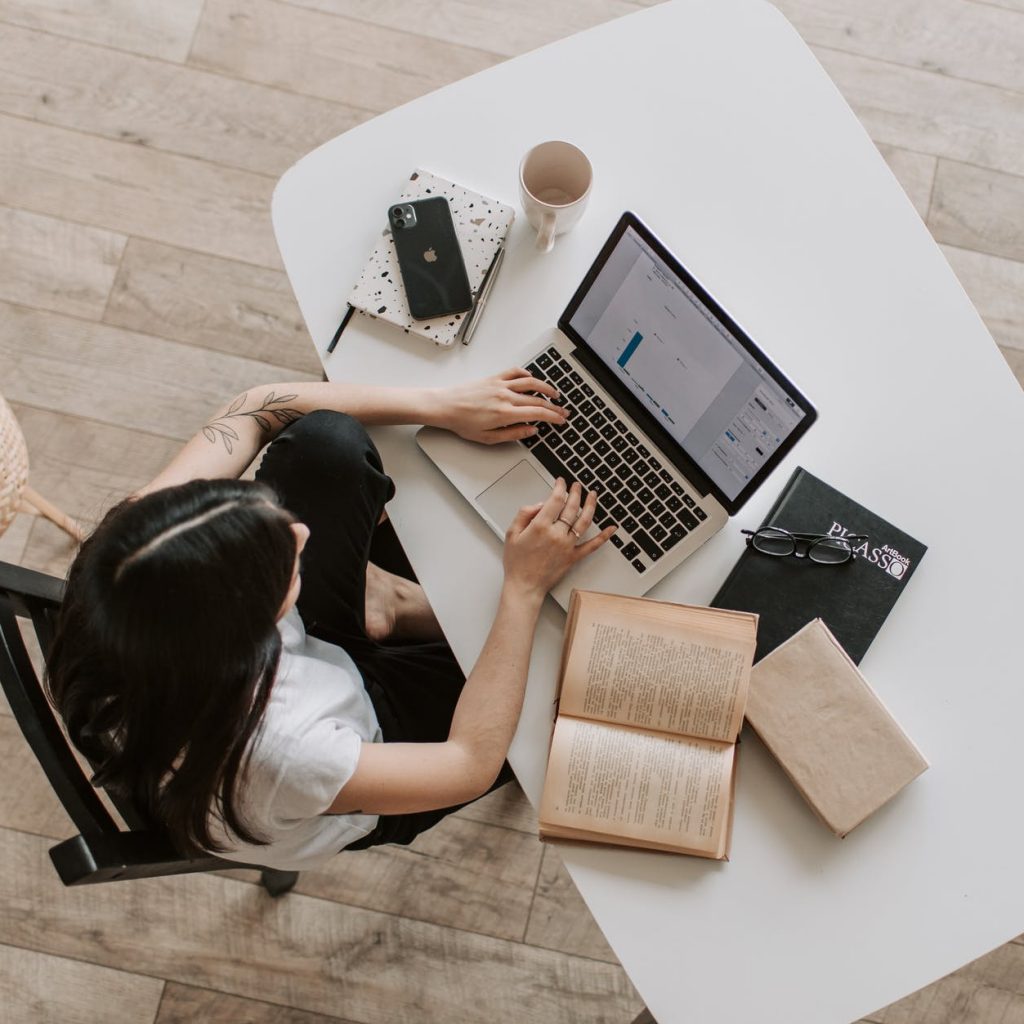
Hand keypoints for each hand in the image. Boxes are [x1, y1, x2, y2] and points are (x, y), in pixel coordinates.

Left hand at [432, 367, 567, 444]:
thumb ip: (513, 434)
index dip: (553, 417)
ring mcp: (500, 385)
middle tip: (562, 411)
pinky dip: (526, 374)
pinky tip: (531, 378)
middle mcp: (505, 396)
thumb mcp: (488, 437)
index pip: (538, 413)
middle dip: (554, 406)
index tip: (561, 420)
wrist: (445, 406)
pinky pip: (515, 372)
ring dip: (546, 388)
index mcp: (505, 413)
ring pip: (530, 382)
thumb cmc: (462, 422)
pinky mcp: (493, 378)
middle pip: (537, 399)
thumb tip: (531, 430)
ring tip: (554, 394)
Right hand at [502, 479, 614, 598]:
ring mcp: (567, 546)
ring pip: (584, 521)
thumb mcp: (511, 533)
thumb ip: (525, 514)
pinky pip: (592, 545)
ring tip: (592, 495)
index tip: (561, 482)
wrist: (524, 586)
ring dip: (590, 505)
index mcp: (540, 526)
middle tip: (577, 485)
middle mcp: (556, 534)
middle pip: (571, 507)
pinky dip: (604, 536)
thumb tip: (540, 504)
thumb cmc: (516, 562)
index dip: (560, 487)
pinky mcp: (573, 557)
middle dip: (575, 492)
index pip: (556, 499)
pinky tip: (611, 528)